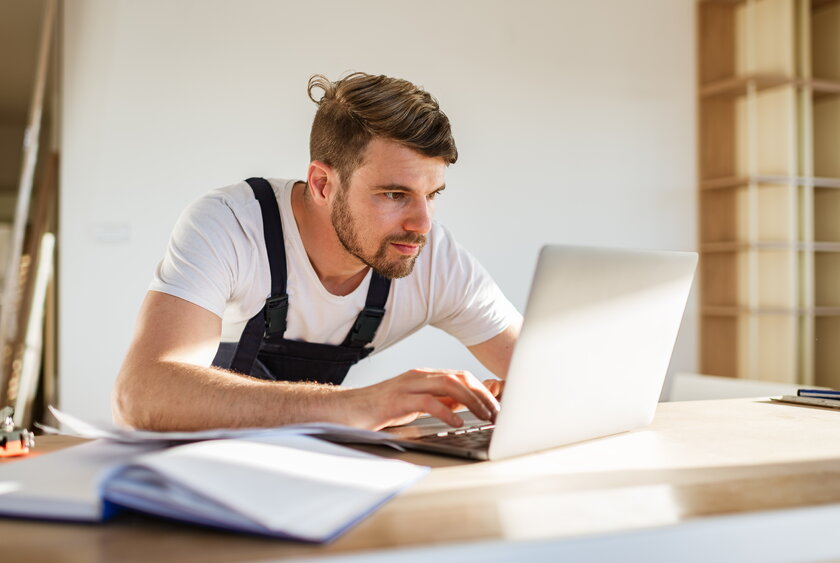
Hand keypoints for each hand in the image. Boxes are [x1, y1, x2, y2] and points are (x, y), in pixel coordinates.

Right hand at [345, 368, 500, 429]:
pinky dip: (446, 412)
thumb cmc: (378, 409)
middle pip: (459, 377)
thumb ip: (437, 401)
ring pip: (448, 384)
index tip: (497, 406)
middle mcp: (418, 376)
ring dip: (471, 400)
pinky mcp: (397, 400)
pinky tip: (456, 423)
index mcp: (424, 377)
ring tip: (483, 416)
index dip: (482, 390)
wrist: (345, 411)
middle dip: (482, 394)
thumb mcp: (414, 404)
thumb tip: (464, 406)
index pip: (461, 376)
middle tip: (496, 413)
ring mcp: (407, 385)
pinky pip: (428, 402)